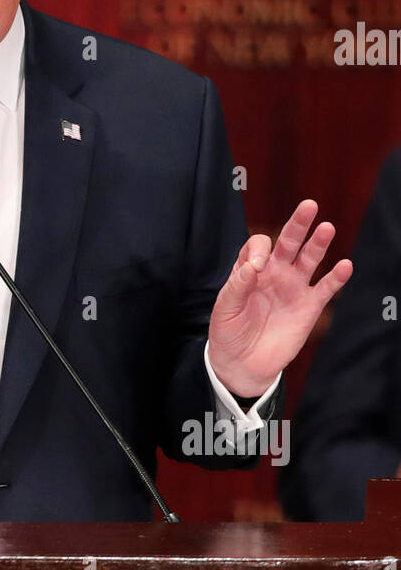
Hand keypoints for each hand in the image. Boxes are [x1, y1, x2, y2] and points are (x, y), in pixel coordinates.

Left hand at [208, 199, 351, 397]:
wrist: (241, 363)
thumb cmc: (228, 332)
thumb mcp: (224, 309)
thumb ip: (236, 286)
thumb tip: (253, 266)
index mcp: (251, 269)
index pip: (260, 245)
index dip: (259, 250)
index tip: (256, 268)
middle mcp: (275, 273)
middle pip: (289, 242)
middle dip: (298, 224)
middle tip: (309, 205)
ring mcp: (293, 288)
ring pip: (310, 259)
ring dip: (318, 244)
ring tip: (327, 228)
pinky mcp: (308, 307)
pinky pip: (325, 289)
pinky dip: (336, 278)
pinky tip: (344, 265)